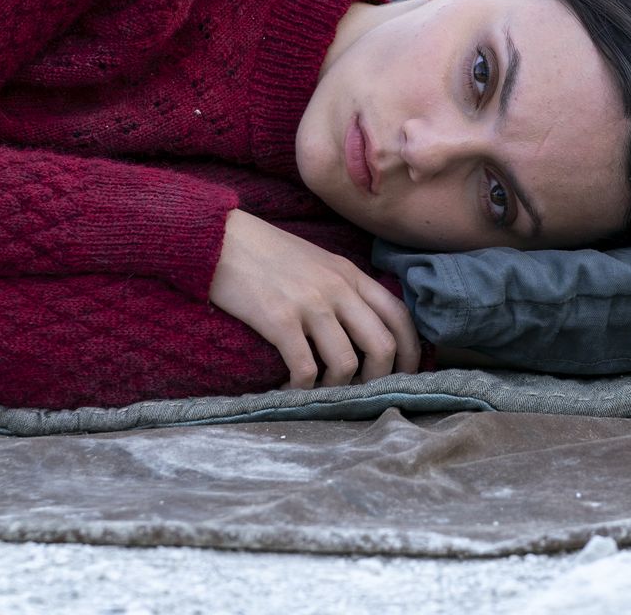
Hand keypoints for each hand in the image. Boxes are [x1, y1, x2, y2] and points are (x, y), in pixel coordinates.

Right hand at [207, 210, 421, 389]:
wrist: (220, 238)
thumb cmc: (265, 253)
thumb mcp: (317, 262)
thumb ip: (343, 288)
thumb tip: (361, 330)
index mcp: (350, 273)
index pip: (398, 315)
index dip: (410, 351)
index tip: (404, 375)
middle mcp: (338, 287)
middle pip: (382, 345)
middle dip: (378, 379)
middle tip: (361, 392)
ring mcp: (310, 304)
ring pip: (345, 364)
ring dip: (336, 388)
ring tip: (319, 390)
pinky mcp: (280, 320)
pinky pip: (305, 370)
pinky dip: (301, 389)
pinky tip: (289, 389)